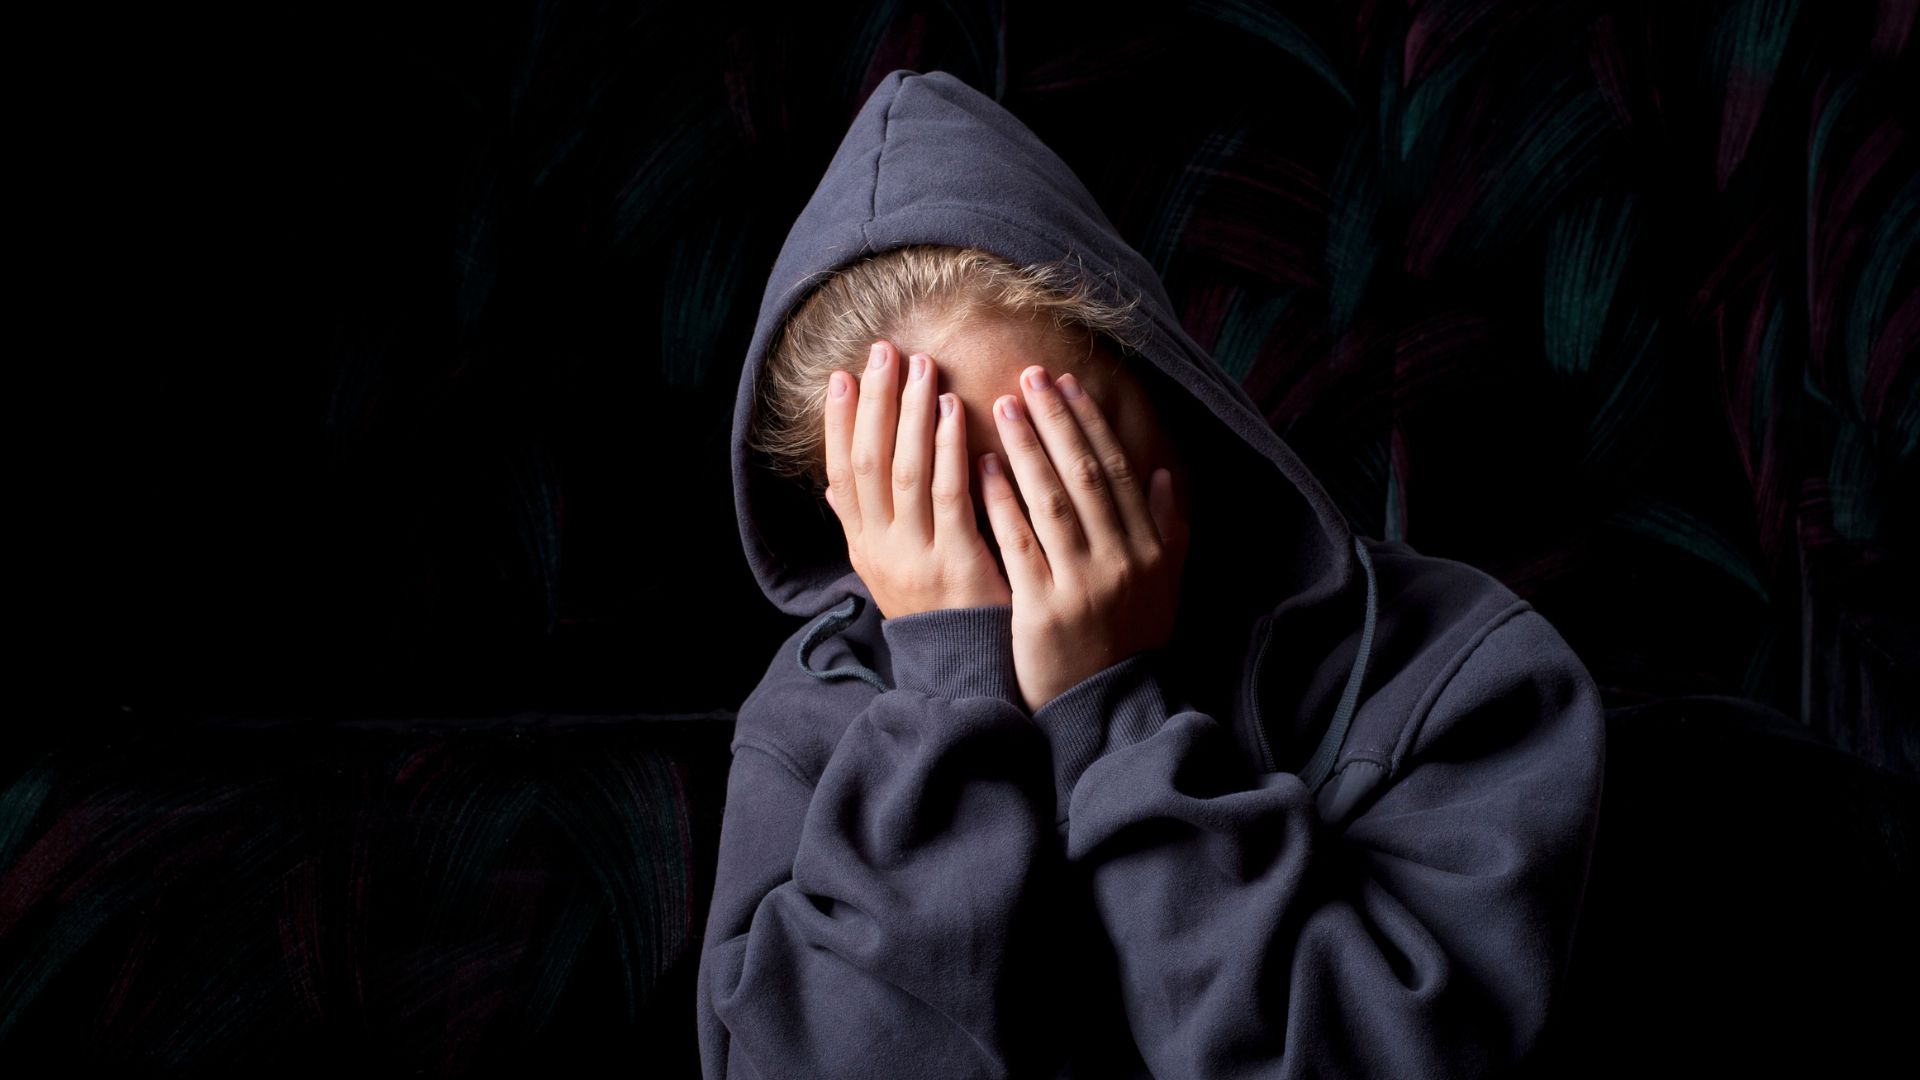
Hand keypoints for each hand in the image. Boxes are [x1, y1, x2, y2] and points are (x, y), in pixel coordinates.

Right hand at [822, 338, 1012, 619]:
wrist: (964, 673)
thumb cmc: (936, 612)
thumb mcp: (888, 571)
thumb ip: (864, 526)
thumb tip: (831, 488)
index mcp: (862, 546)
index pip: (840, 473)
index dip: (838, 424)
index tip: (842, 376)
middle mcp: (880, 548)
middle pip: (868, 462)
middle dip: (876, 402)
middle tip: (885, 352)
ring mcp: (915, 556)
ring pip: (905, 472)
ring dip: (912, 415)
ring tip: (922, 369)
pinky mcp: (956, 564)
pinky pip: (948, 496)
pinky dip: (948, 449)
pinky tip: (956, 412)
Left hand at [979, 366, 1189, 714]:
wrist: (1106, 708)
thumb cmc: (1129, 642)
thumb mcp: (1162, 587)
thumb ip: (1166, 530)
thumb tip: (1161, 474)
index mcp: (1149, 549)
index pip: (1116, 471)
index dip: (1090, 424)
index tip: (1065, 383)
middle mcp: (1121, 560)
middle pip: (1084, 475)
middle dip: (1055, 421)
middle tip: (1026, 376)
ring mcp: (1083, 585)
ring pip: (1052, 501)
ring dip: (1025, 448)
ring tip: (999, 406)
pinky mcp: (1044, 610)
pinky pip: (1020, 544)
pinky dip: (1002, 501)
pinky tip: (980, 467)